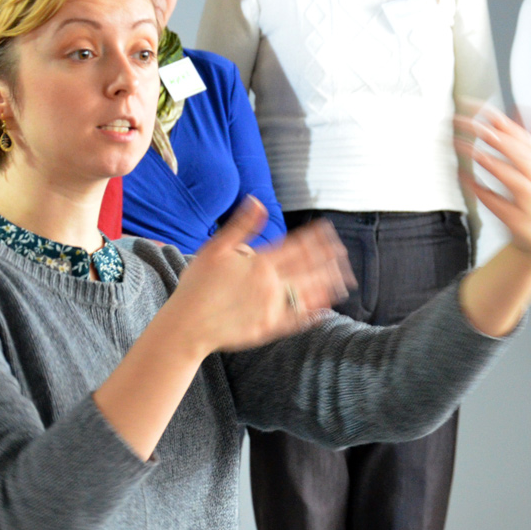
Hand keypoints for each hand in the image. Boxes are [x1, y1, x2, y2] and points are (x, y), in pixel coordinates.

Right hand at [163, 198, 354, 354]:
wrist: (186, 325)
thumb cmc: (196, 285)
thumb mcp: (214, 248)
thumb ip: (242, 225)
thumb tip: (258, 200)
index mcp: (260, 263)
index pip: (297, 246)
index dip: (316, 237)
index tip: (329, 229)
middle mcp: (271, 285)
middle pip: (309, 268)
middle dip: (329, 258)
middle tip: (343, 251)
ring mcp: (273, 308)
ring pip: (310, 293)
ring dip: (328, 283)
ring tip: (344, 277)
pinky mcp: (269, 329)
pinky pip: (299, 319)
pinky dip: (315, 313)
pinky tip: (327, 308)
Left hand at [454, 108, 530, 262]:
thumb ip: (522, 145)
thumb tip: (513, 114)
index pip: (525, 138)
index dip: (504, 122)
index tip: (482, 109)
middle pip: (521, 155)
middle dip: (497, 138)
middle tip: (474, 126)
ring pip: (516, 181)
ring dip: (493, 164)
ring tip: (472, 152)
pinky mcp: (521, 224)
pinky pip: (502, 207)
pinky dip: (484, 193)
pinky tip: (467, 181)